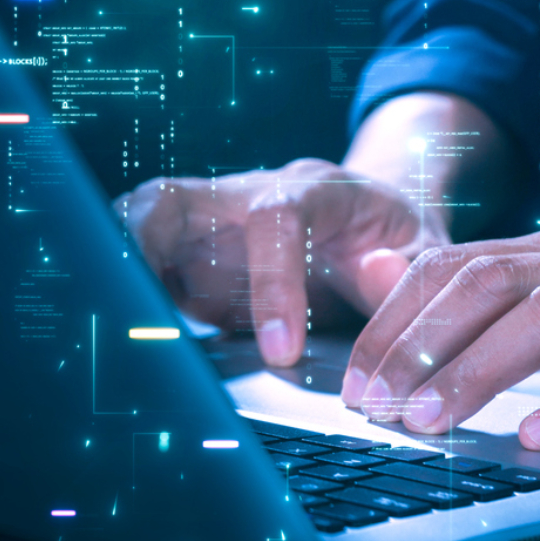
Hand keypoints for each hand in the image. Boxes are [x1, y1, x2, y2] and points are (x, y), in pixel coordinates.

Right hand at [117, 159, 445, 365]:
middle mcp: (245, 195)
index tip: (282, 352)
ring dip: (119, 265)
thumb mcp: (426, 249)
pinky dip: (126, 292)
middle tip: (135, 309)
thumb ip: (411, 269)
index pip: (276, 218)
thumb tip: (381, 275)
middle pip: (172, 197)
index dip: (273, 283)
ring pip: (139, 222)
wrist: (371, 221)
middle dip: (142, 244)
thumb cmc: (396, 239)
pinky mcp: (185, 256)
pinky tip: (127, 336)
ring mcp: (206, 223)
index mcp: (312, 188)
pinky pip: (136, 262)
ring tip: (113, 324)